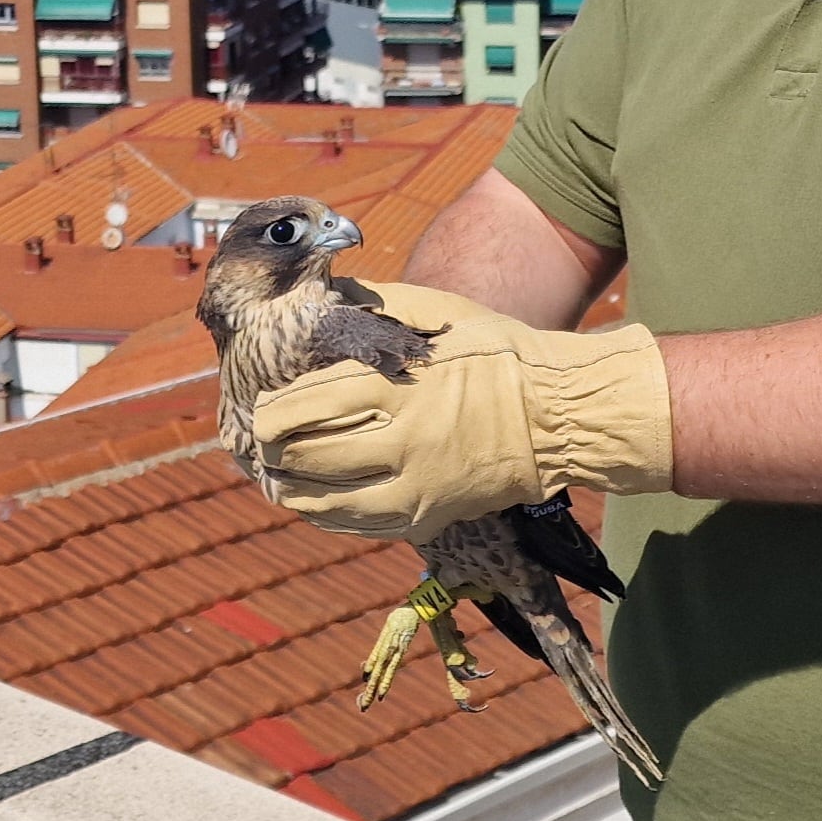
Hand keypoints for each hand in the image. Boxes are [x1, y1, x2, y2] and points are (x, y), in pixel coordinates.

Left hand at [254, 301, 672, 542]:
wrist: (559, 413)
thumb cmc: (498, 353)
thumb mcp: (438, 312)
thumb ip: (378, 304)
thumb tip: (326, 294)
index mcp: (394, 387)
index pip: (301, 408)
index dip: (269, 413)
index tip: (262, 408)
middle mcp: (399, 442)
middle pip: (303, 458)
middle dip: (273, 450)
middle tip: (264, 442)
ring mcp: (414, 487)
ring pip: (324, 503)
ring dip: (292, 489)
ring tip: (279, 475)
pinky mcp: (428, 516)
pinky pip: (359, 526)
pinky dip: (327, 515)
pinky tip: (317, 502)